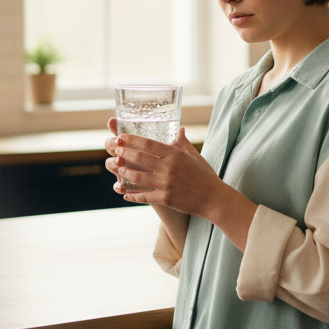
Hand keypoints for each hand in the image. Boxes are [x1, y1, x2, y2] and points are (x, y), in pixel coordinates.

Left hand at [103, 119, 257, 249]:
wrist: (213, 198)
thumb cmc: (205, 175)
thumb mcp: (195, 156)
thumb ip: (183, 143)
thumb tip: (179, 130)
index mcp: (175, 155)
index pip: (149, 144)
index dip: (133, 140)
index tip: (121, 136)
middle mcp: (169, 168)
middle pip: (140, 158)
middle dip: (125, 153)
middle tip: (115, 149)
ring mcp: (166, 184)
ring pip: (138, 177)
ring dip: (125, 173)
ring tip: (117, 168)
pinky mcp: (166, 198)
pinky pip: (145, 196)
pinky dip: (133, 195)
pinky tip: (124, 194)